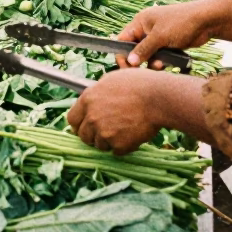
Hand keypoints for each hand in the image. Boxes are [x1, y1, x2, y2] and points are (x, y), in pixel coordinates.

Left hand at [68, 70, 208, 153]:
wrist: (159, 97)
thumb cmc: (139, 84)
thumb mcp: (112, 80)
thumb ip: (97, 93)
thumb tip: (92, 102)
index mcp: (88, 99)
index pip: (72, 119)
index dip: (79, 125)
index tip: (85, 127)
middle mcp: (92, 117)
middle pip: (84, 136)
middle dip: (94, 136)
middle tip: (108, 131)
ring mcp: (104, 133)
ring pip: (100, 145)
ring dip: (110, 141)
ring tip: (125, 128)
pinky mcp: (118, 145)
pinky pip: (117, 151)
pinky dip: (124, 146)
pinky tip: (134, 133)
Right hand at [117, 2, 211, 67]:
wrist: (205, 21)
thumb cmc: (181, 23)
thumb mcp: (160, 36)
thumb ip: (144, 49)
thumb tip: (130, 62)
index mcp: (140, 22)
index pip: (123, 39)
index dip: (122, 53)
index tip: (127, 67)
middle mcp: (147, 29)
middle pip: (134, 49)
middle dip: (139, 61)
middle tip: (143, 70)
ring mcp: (158, 37)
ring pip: (147, 55)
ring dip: (151, 63)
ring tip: (161, 65)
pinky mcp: (167, 44)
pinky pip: (158, 57)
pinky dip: (160, 62)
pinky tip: (167, 64)